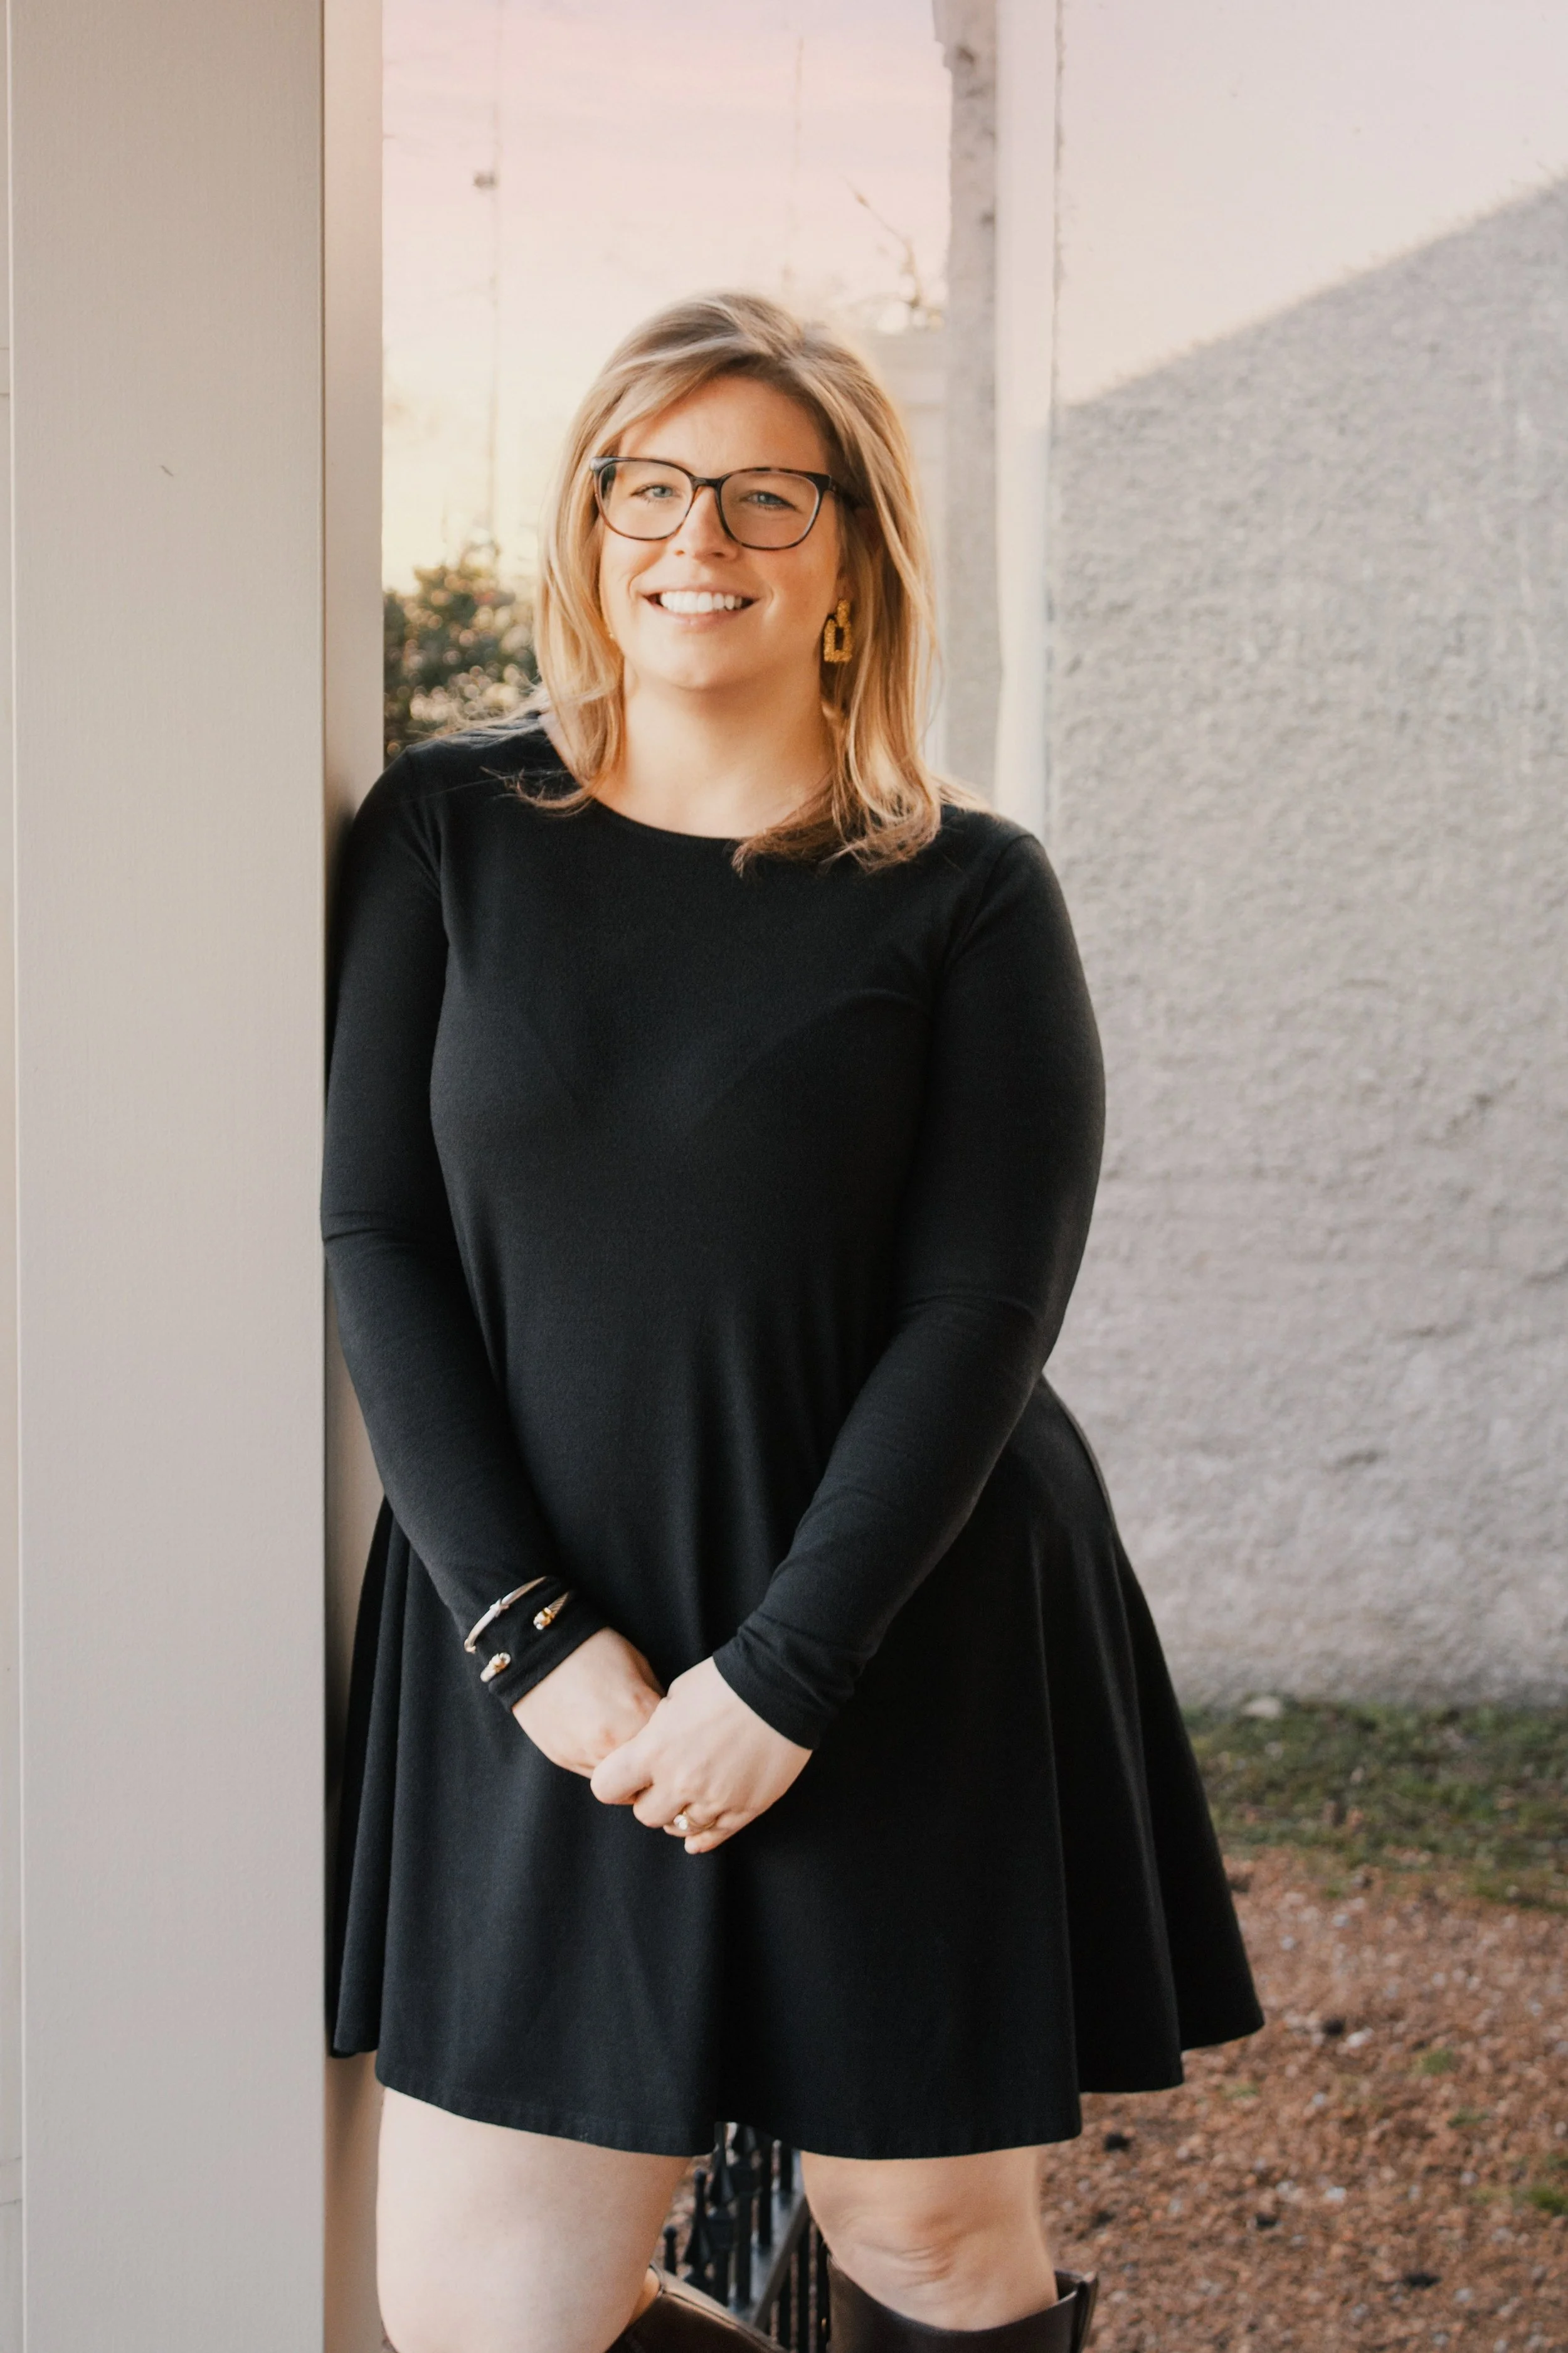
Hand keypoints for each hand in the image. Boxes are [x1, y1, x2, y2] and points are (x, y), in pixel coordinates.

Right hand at [511, 1628, 662, 1776]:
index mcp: (637, 1717)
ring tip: (624, 1738)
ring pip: (621, 1786)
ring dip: (628, 1770)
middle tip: (655, 1747)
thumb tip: (667, 1728)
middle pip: (649, 1777)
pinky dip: (604, 1764)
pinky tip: (602, 1738)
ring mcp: (585, 1756)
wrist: (538, 1649)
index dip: (677, 1742)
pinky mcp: (564, 1759)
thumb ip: (656, 1705)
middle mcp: (612, 1745)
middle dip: (655, 1765)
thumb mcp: (639, 1667)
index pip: (673, 1750)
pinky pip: (595, 1774)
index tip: (677, 1735)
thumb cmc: (595, 1650)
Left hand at [589, 1656, 810, 1852]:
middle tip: (662, 1783)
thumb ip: (655, 1733)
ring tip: (688, 1795)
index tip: (625, 1775)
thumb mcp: (674, 1697)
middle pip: (646, 1815)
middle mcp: (681, 1782)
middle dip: (649, 1800)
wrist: (781, 1683)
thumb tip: (649, 1752)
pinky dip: (704, 1835)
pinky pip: (715, 1836)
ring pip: (680, 1829)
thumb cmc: (723, 1681)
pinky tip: (698, 1832)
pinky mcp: (746, 1808)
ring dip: (679, 1814)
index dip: (614, 1782)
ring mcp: (715, 1799)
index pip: (607, 1788)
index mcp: (654, 1751)